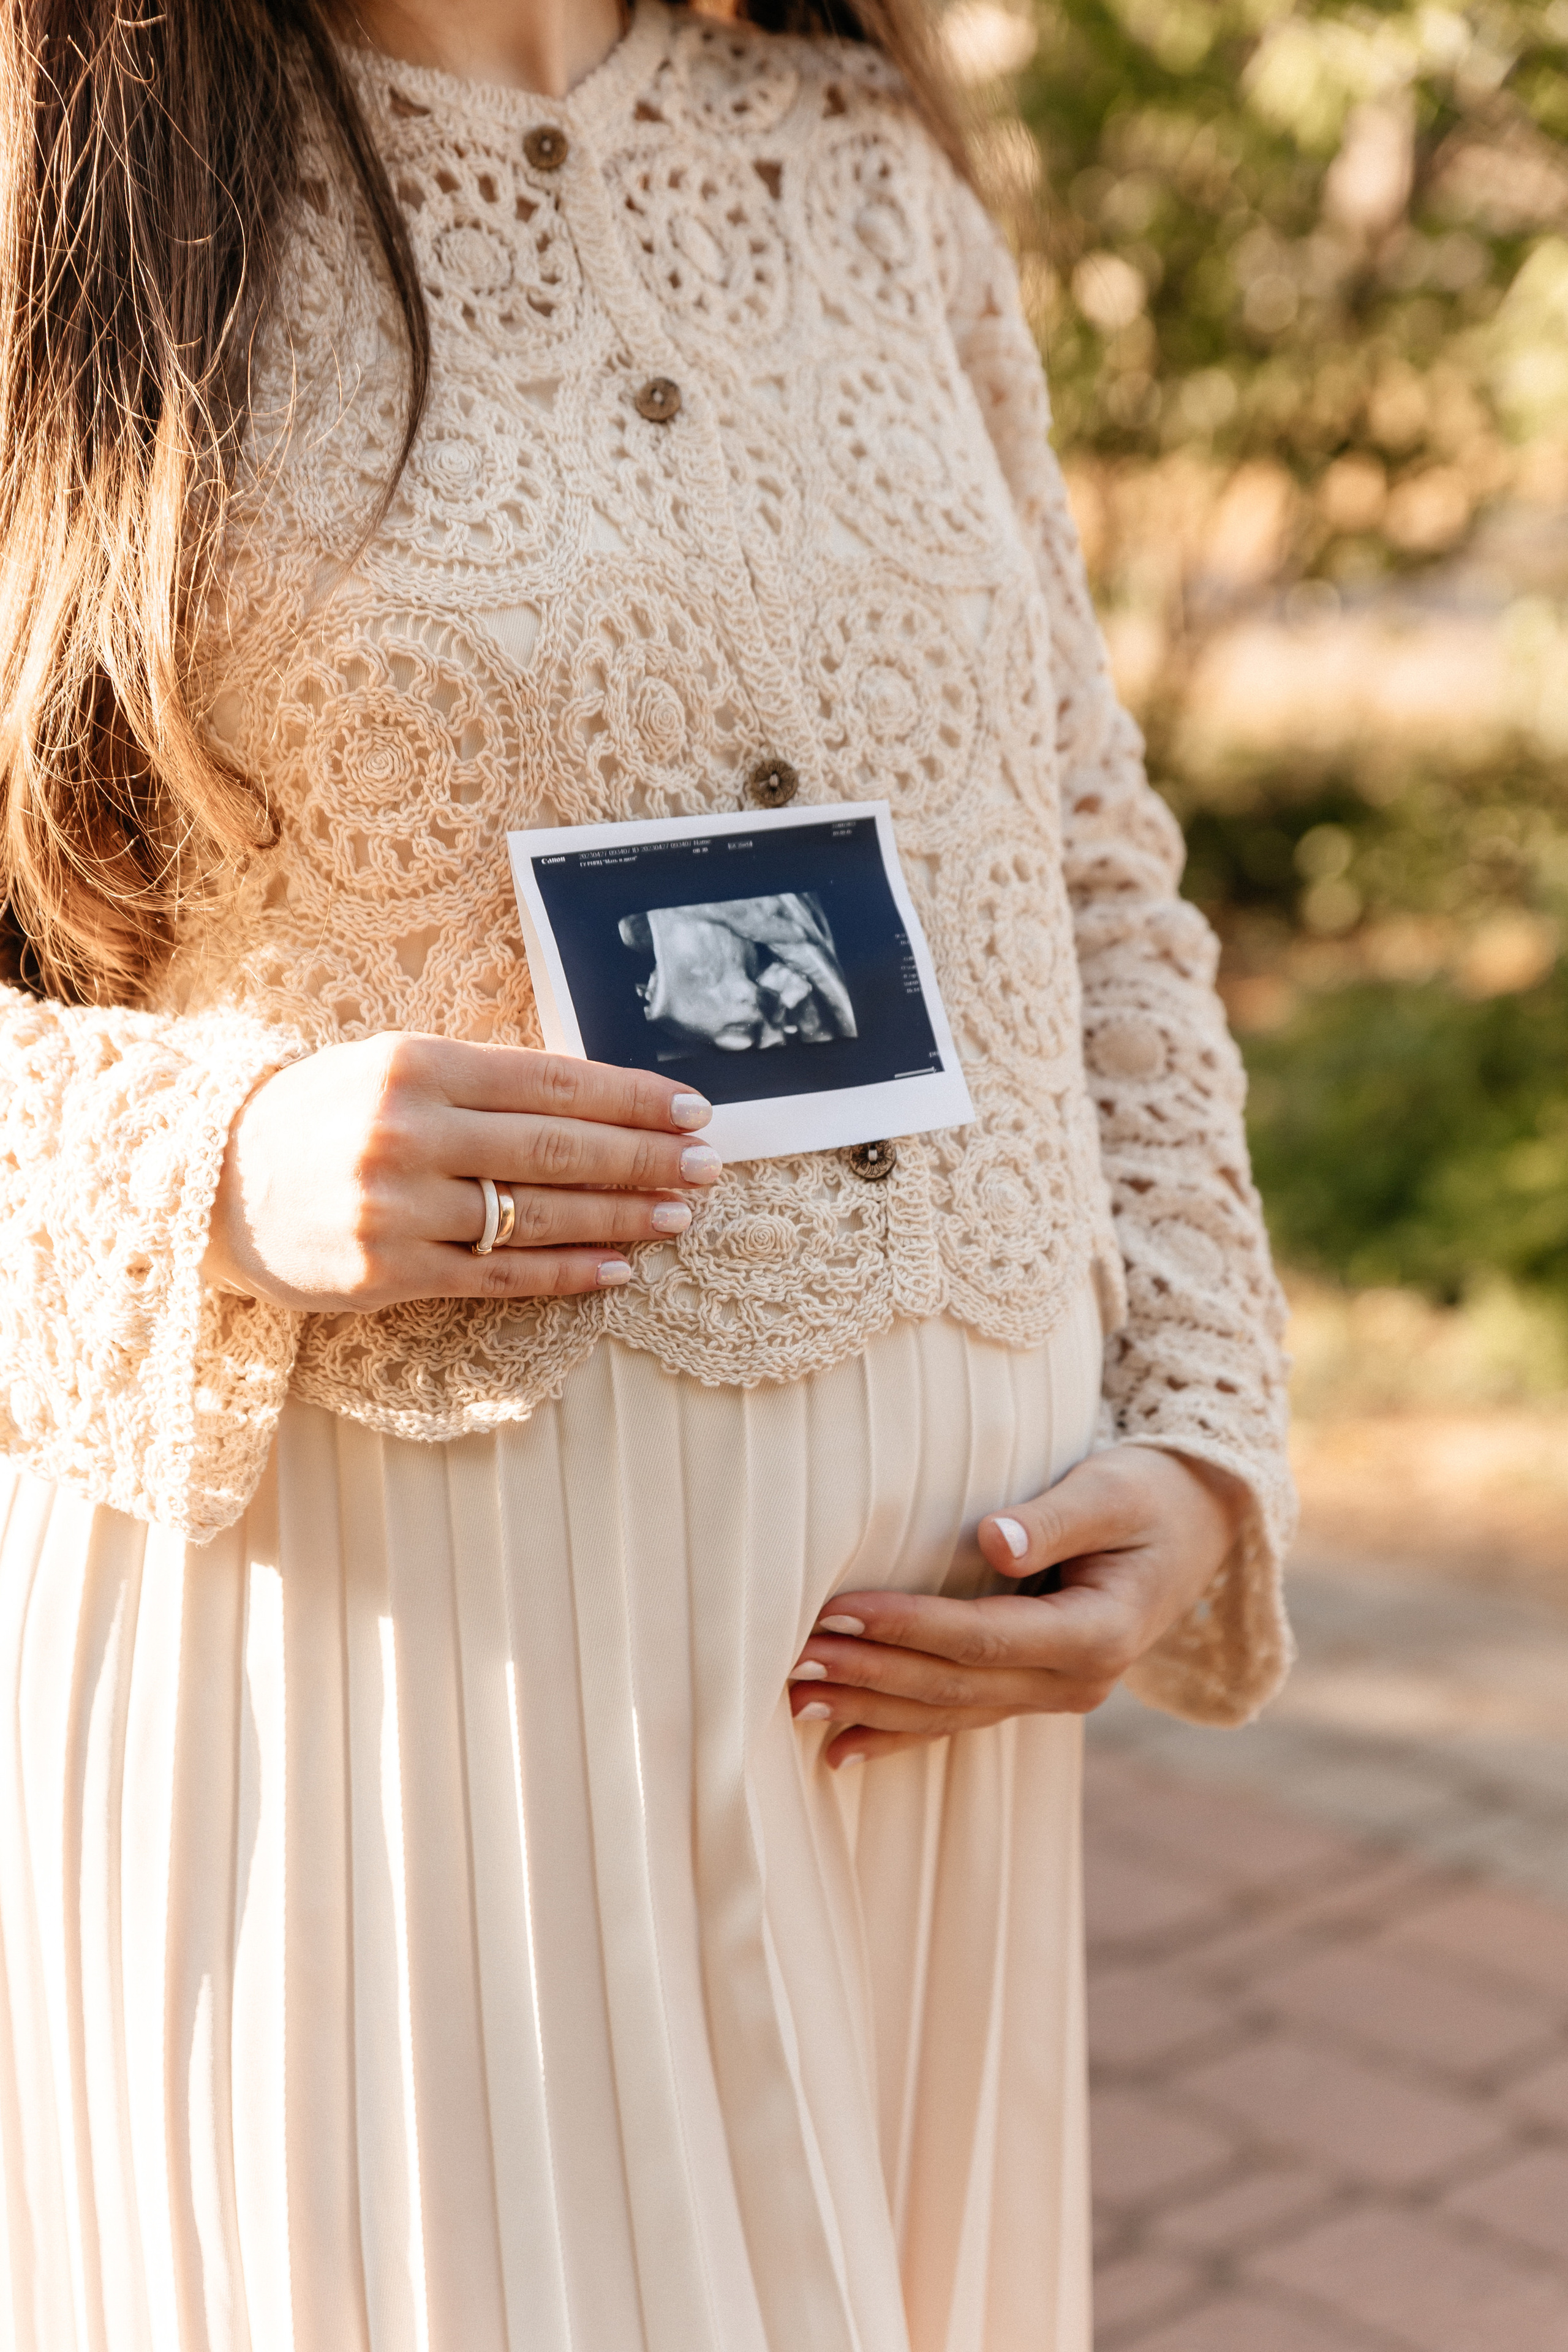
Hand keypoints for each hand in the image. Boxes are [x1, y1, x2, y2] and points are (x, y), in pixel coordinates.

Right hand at [202, 1033, 719, 1310]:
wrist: (211, 1183)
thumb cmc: (320, 1116)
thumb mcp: (392, 1070)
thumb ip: (481, 1083)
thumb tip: (595, 1101)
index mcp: (415, 1066)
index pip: (552, 1082)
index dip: (630, 1098)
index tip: (690, 1108)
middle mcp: (408, 1134)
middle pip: (557, 1149)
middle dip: (644, 1158)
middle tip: (708, 1163)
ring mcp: (398, 1210)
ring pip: (538, 1215)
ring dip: (621, 1216)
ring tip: (679, 1213)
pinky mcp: (389, 1274)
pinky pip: (501, 1277)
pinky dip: (568, 1273)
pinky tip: (619, 1268)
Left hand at [788, 1446, 1243, 1767]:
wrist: (1197, 1525)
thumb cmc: (1149, 1493)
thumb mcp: (1112, 1490)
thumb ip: (1052, 1518)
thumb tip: (992, 1540)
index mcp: (1099, 1633)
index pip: (984, 1637)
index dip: (910, 1627)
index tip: (840, 1611)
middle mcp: (1078, 1681)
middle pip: (956, 1686)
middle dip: (871, 1676)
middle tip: (794, 1660)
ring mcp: (1058, 1695)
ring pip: (951, 1712)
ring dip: (872, 1709)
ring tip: (796, 1701)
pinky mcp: (1037, 1691)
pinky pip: (960, 1719)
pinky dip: (900, 1734)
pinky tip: (840, 1751)